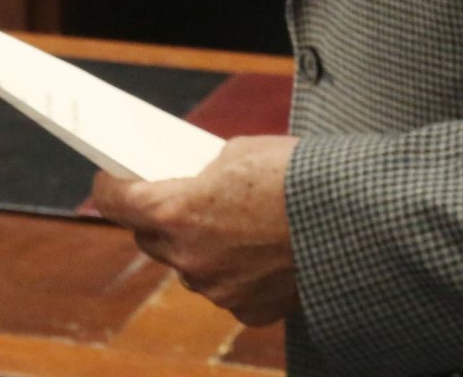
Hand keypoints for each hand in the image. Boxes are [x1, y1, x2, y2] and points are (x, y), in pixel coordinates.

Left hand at [92, 135, 299, 326]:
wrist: (352, 218)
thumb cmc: (296, 175)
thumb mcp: (238, 153)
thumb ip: (204, 173)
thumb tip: (195, 183)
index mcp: (175, 212)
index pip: (116, 201)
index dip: (110, 186)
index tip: (110, 178)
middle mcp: (189, 258)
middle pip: (150, 238)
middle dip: (157, 218)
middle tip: (170, 198)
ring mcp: (218, 289)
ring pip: (189, 267)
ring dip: (196, 248)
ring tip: (222, 224)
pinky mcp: (250, 309)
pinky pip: (226, 290)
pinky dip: (234, 273)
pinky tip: (255, 253)